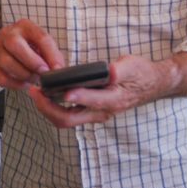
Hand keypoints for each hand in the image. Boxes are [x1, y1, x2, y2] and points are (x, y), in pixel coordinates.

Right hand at [0, 20, 65, 89]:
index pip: (40, 37)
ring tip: (34, 79)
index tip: (57, 69)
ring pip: (7, 62)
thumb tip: (59, 69)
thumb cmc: (25, 48)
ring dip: (24, 75)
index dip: (51, 54)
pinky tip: (24, 85)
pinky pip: (1, 77)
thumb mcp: (39, 45)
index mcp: (25, 26)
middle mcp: (7, 34)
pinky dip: (15, 84)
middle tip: (43, 73)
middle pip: (15, 44)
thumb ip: (50, 54)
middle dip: (32, 62)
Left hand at [27, 53, 186, 128]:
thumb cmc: (141, 74)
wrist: (152, 84)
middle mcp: (101, 112)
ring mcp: (95, 114)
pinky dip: (53, 107)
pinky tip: (45, 94)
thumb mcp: (131, 67)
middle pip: (68, 119)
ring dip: (47, 109)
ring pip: (65, 120)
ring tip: (35, 93)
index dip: (74, 96)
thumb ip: (118, 71)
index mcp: (113, 101)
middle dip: (47, 108)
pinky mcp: (90, 111)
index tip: (60, 89)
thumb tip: (107, 73)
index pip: (89, 102)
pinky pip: (68, 115)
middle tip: (34, 92)